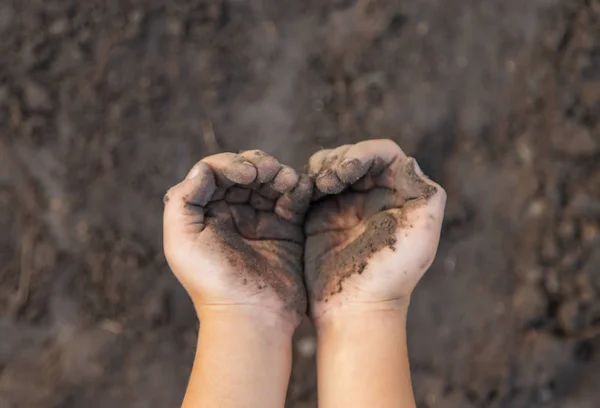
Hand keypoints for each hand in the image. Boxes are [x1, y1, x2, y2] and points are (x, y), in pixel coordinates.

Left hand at [163, 151, 311, 329]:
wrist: (252, 316)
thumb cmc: (213, 281)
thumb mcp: (182, 242)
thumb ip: (183, 200)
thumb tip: (203, 170)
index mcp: (205, 212)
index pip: (216, 172)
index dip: (232, 164)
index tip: (248, 176)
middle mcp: (232, 213)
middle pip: (246, 171)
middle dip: (259, 165)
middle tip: (271, 171)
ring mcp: (261, 220)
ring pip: (270, 181)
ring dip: (280, 173)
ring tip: (288, 181)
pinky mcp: (286, 229)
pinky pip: (293, 199)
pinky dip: (298, 188)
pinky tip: (300, 188)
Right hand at [304, 139, 445, 322]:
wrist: (354, 309)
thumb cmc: (390, 276)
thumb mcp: (421, 236)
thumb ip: (426, 194)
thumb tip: (408, 161)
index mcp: (399, 195)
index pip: (383, 154)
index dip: (363, 153)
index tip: (346, 171)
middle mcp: (373, 196)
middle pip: (354, 155)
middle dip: (338, 160)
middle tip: (328, 182)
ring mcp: (345, 206)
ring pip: (330, 166)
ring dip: (321, 168)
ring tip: (318, 188)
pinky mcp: (320, 217)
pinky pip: (310, 187)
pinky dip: (305, 183)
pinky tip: (305, 195)